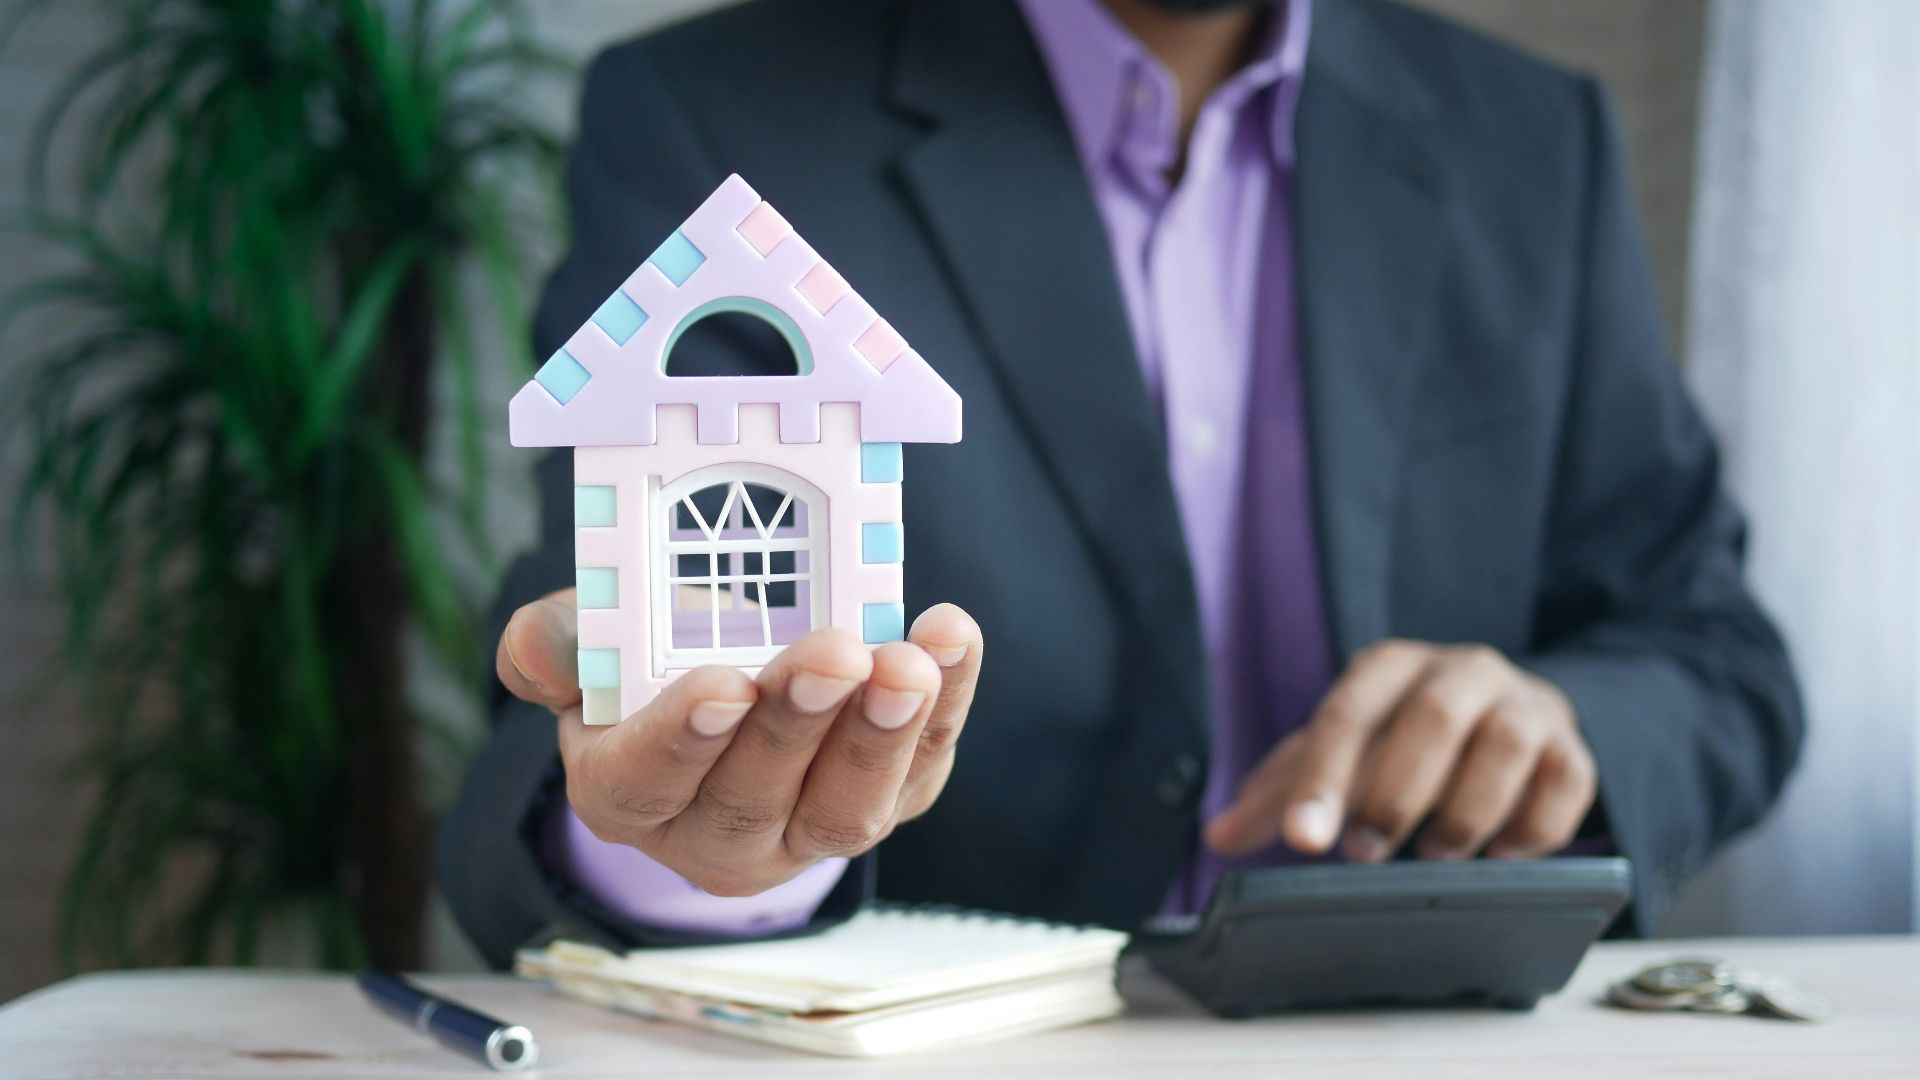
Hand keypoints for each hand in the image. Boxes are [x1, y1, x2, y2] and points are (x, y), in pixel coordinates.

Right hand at [498, 589, 982, 895]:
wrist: (727, 684)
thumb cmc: (649, 664)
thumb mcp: (589, 647)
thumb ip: (557, 644)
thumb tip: (539, 641)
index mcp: (626, 794)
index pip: (647, 781)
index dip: (684, 737)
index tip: (724, 684)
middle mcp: (715, 834)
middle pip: (754, 797)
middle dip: (798, 724)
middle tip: (834, 654)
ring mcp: (807, 830)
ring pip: (845, 808)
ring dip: (883, 734)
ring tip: (907, 663)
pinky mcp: (886, 801)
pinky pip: (920, 768)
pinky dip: (946, 706)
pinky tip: (951, 640)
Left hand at [1205, 640, 1596, 862]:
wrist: (1509, 714)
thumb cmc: (1407, 738)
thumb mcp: (1343, 753)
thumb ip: (1283, 792)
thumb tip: (1218, 835)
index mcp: (1390, 667)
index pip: (1348, 715)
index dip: (1323, 779)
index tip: (1304, 840)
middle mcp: (1461, 670)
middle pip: (1431, 718)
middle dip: (1395, 793)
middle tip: (1366, 853)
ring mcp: (1524, 704)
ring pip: (1505, 743)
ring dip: (1467, 809)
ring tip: (1437, 854)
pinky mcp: (1571, 746)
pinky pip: (1566, 779)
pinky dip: (1535, 825)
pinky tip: (1502, 854)